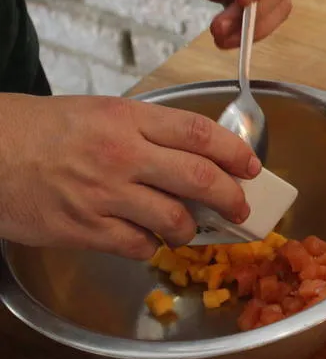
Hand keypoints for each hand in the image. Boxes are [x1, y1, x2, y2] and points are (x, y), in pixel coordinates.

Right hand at [0, 95, 261, 259]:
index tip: (251, 167)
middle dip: (230, 197)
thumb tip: (198, 154)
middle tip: (240, 208)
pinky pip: (139, 246)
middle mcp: (121, 154)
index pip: (199, 134)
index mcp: (127, 118)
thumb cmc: (41, 130)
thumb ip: (147, 130)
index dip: (234, 152)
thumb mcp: (100, 112)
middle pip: (198, 178)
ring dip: (191, 229)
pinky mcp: (84, 229)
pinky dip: (152, 246)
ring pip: (174, 219)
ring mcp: (103, 194)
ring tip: (189, 229)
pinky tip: (147, 239)